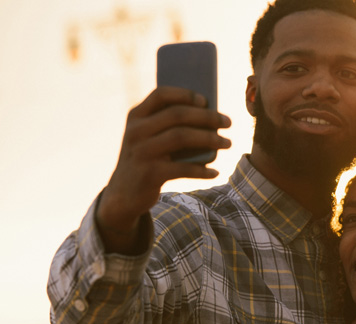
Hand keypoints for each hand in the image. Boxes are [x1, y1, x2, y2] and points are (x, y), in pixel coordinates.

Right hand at [96, 87, 231, 251]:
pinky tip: (215, 172)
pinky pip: (183, 168)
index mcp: (136, 116)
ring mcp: (142, 152)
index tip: (206, 100)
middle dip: (207, 117)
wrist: (123, 194)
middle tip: (228, 122)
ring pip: (182, 137)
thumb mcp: (148, 138)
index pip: (161, 95)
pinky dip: (202, 171)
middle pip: (177, 115)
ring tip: (228, 143)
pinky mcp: (150, 174)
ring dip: (210, 139)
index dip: (185, 94)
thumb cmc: (146, 159)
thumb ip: (167, 125)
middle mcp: (136, 131)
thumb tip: (209, 115)